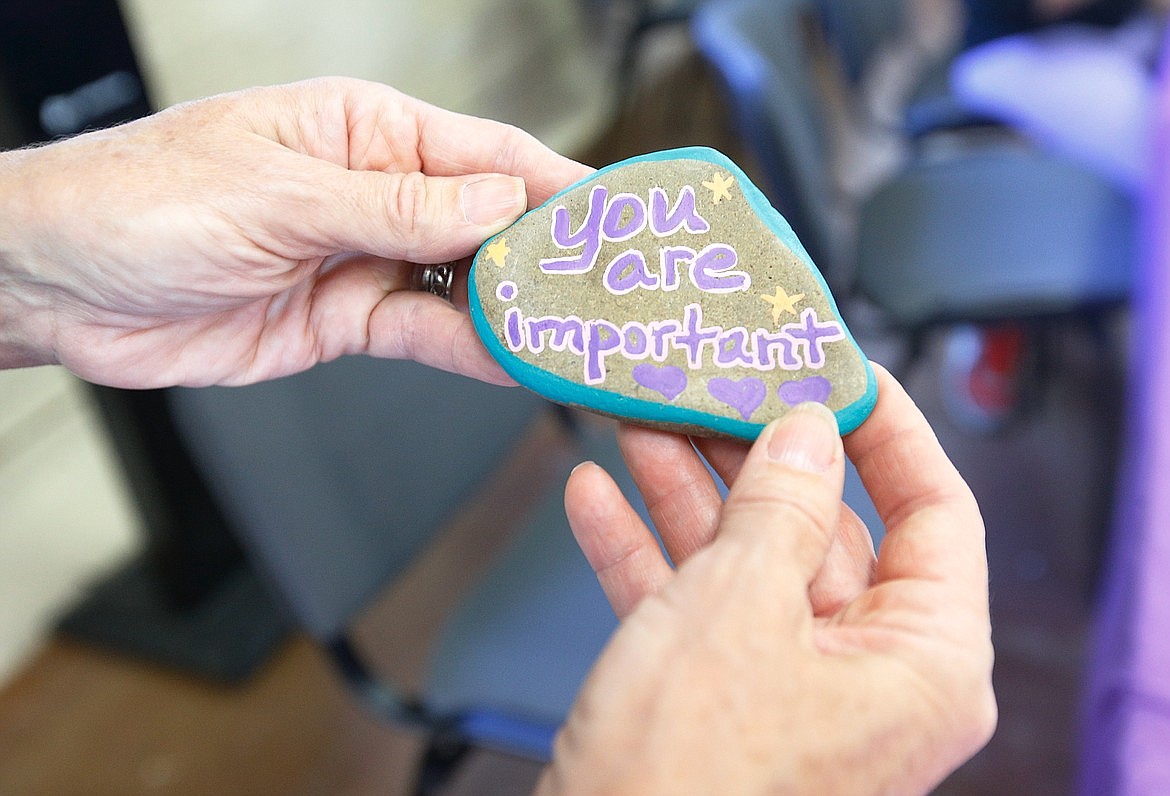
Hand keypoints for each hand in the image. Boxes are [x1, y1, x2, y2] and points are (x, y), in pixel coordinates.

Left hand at [0, 77, 589, 387]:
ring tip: (574, 335)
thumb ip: (396, 207)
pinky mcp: (345, 321)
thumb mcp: (277, 193)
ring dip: (516, 313)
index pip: (486, 153)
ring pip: (465, 287)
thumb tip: (497, 204)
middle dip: (547, 259)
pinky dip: (470, 350)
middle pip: (489, 225)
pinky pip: (425, 335)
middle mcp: (374, 193)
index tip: (615, 220)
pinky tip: (511, 360)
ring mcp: (363, 260)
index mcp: (363, 130)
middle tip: (609, 294)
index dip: (556, 186)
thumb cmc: (137, 199)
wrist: (54, 284)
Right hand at [543, 365, 995, 794]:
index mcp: (921, 662)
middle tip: (714, 389)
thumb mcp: (739, 604)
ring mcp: (793, 691)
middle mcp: (869, 679)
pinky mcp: (724, 705)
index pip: (936, 512)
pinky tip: (599, 499)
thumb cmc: (684, 782)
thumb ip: (781, 504)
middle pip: (825, 529)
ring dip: (688, 493)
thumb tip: (807, 432)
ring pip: (751, 561)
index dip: (888, 431)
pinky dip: (648, 553)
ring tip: (640, 425)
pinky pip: (696, 607)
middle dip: (753, 455)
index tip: (840, 371)